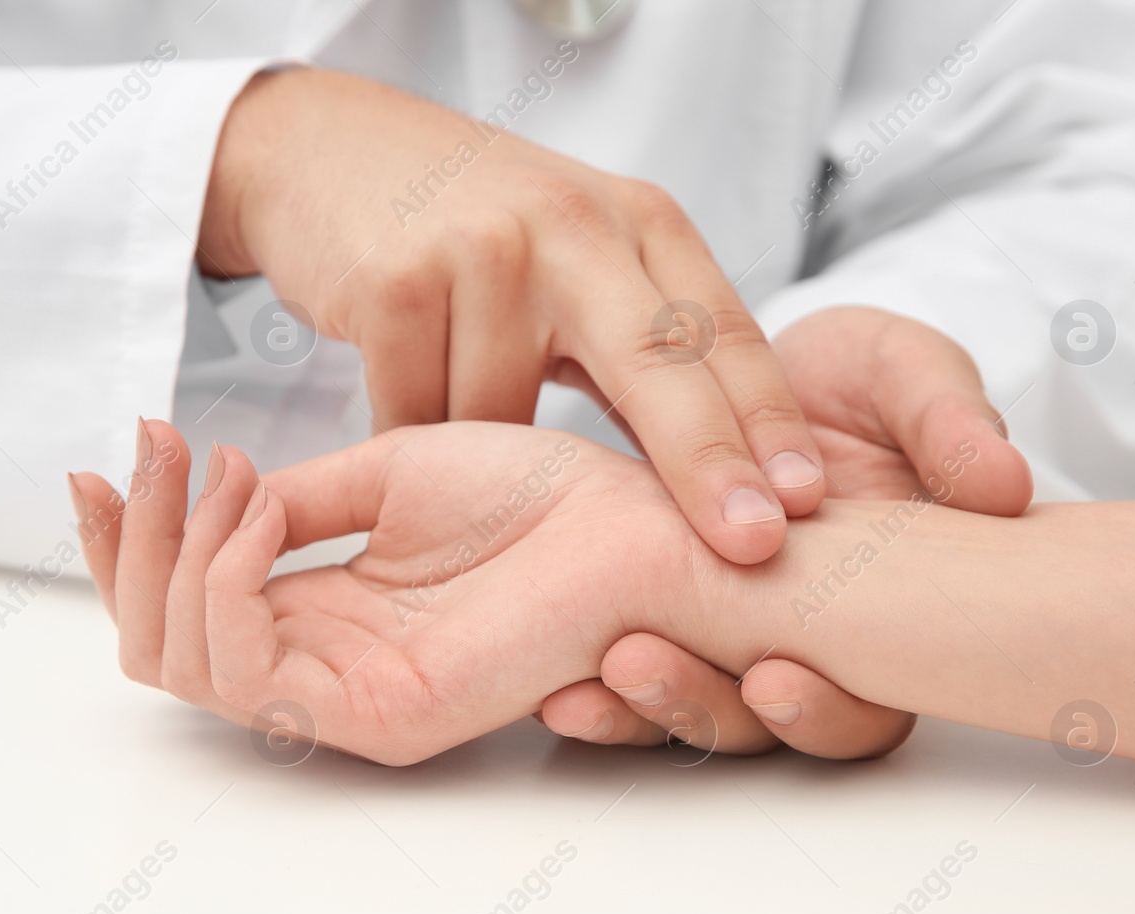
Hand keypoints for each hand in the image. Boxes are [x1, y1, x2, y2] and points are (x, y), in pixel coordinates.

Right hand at [70, 419, 745, 765]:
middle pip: (162, 644)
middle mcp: (327, 662)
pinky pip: (250, 673)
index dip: (134, 535)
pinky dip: (223, 585)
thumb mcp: (386, 473)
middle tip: (145, 455)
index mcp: (328, 610)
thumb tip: (208, 494)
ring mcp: (350, 695)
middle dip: (134, 544)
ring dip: (173, 555)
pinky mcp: (383, 713)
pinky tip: (252, 513)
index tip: (119, 450)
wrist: (639, 521)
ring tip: (221, 477)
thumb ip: (292, 501)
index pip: (186, 602)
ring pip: (185, 664)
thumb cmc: (539, 493)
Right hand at [199, 66, 826, 566]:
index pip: (724, 333)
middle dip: (710, 459)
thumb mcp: (581, 261)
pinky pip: (422, 417)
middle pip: (660, 361)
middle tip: (753, 541)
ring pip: (509, 421)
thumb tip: (723, 476)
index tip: (805, 503)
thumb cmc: (472, 226)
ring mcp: (484, 250)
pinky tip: (404, 401)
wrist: (330, 150)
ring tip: (459, 422)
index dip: (770, 423)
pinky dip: (415, 434)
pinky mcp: (397, 282)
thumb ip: (644, 348)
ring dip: (488, 461)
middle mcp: (574, 226)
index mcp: (638, 225)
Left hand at [539, 308, 1031, 756]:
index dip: (824, 707)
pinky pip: (606, 660)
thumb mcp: (911, 378)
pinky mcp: (640, 609)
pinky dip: (577, 672)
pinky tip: (536, 672)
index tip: (778, 682)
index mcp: (877, 624)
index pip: (862, 708)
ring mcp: (716, 638)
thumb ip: (948, 424)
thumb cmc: (862, 382)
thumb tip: (1000, 482)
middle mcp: (798, 650)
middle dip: (700, 708)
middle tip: (637, 673)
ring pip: (678, 707)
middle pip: (754, 730)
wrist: (770, 367)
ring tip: (570, 689)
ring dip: (627, 706)